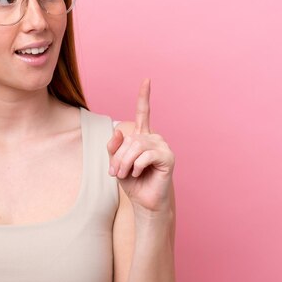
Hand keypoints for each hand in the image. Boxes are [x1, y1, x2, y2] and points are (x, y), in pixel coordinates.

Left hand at [106, 78, 174, 214]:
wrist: (144, 202)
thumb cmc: (132, 182)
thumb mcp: (116, 162)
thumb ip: (114, 146)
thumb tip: (118, 131)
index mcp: (142, 136)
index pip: (143, 112)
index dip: (144, 96)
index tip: (146, 80)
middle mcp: (154, 138)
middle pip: (129, 139)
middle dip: (118, 157)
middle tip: (115, 173)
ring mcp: (163, 146)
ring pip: (136, 147)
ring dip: (124, 163)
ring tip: (124, 174)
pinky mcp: (168, 157)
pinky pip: (145, 155)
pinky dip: (136, 166)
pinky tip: (138, 173)